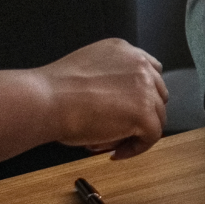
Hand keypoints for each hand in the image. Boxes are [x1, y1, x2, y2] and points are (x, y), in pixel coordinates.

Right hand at [39, 38, 166, 159]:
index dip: (141, 95)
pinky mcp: (144, 113)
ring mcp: (145, 88)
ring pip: (156, 116)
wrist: (47, 100)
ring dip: (136, 132)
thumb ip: (110, 78)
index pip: (150, 71)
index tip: (128, 110)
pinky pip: (151, 136)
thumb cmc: (55, 91)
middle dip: (141, 113)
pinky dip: (135, 148)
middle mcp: (139, 65)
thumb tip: (117, 102)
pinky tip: (115, 152)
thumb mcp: (88, 69)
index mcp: (125, 50)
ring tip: (109, 142)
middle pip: (157, 94)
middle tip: (119, 129)